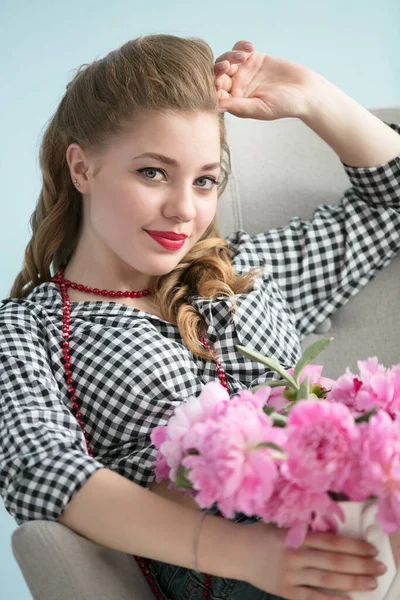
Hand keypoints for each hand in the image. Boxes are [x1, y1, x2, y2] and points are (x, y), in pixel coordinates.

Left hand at [213, 40, 317, 120]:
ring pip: (227, 59)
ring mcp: (244, 71)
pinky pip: (240, 48)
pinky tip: (250, 48)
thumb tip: (218, 106)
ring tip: (242, 56)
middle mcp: (236, 87)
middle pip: (219, 75)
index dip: (214, 87)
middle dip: (219, 69)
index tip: (219, 83)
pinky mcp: (254, 58)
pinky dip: (241, 45)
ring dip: (230, 56)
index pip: (217, 94)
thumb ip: (239, 107)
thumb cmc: (284, 106)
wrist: (305, 91)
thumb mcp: (261, 109)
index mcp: (235, 102)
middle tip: (226, 66)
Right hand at [239, 520, 386, 598]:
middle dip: (361, 564)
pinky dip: (333, 599)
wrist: (236, 551)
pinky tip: (349, 599)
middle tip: (380, 566)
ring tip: (372, 582)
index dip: (355, 546)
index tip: (371, 549)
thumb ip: (307, 532)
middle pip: (336, 562)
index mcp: (297, 536)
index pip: (333, 542)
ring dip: (353, 581)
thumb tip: (335, 537)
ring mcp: (292, 575)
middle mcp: (297, 556)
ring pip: (329, 580)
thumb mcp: (284, 526)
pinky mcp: (287, 591)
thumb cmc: (261, 534)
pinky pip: (314, 597)